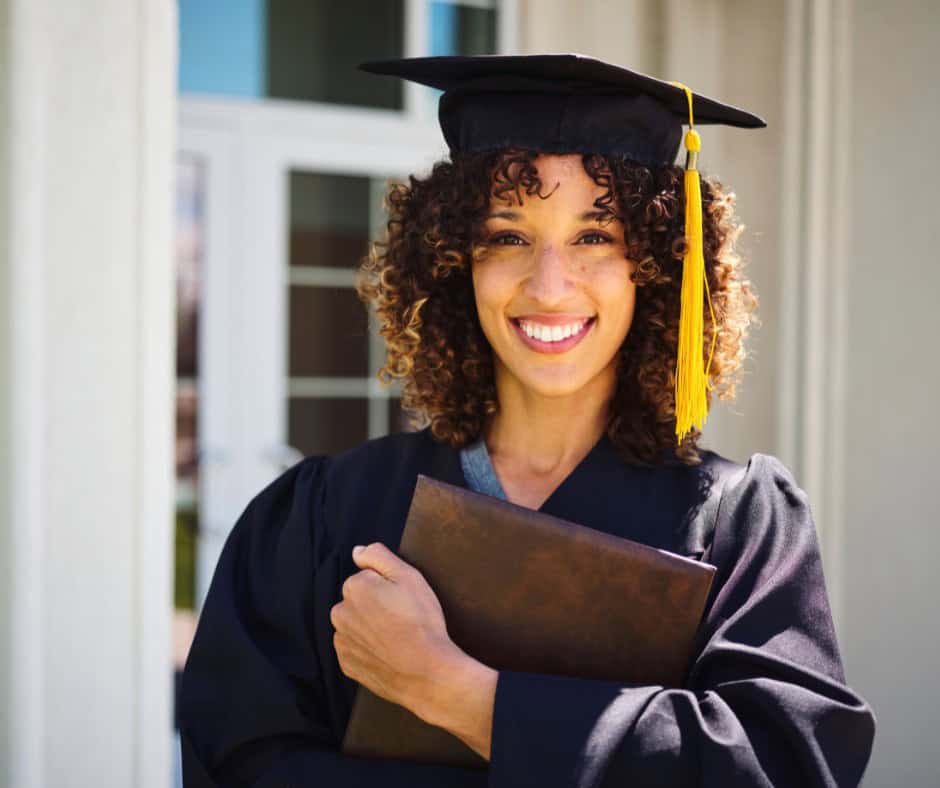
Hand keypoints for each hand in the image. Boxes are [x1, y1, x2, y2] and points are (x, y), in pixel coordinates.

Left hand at [329, 542, 463, 719]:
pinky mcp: (346, 664)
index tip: (403, 600)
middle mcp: (340, 613)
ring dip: (369, 628)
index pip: (367, 578)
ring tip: (396, 637)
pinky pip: (355, 649)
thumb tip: (357, 551)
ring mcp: (342, 641)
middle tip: (401, 618)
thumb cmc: (421, 622)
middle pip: (357, 601)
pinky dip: (367, 649)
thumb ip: (379, 556)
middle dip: (374, 606)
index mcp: (354, 587)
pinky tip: (388, 653)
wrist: (426, 673)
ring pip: (355, 625)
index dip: (387, 587)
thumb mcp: (409, 577)